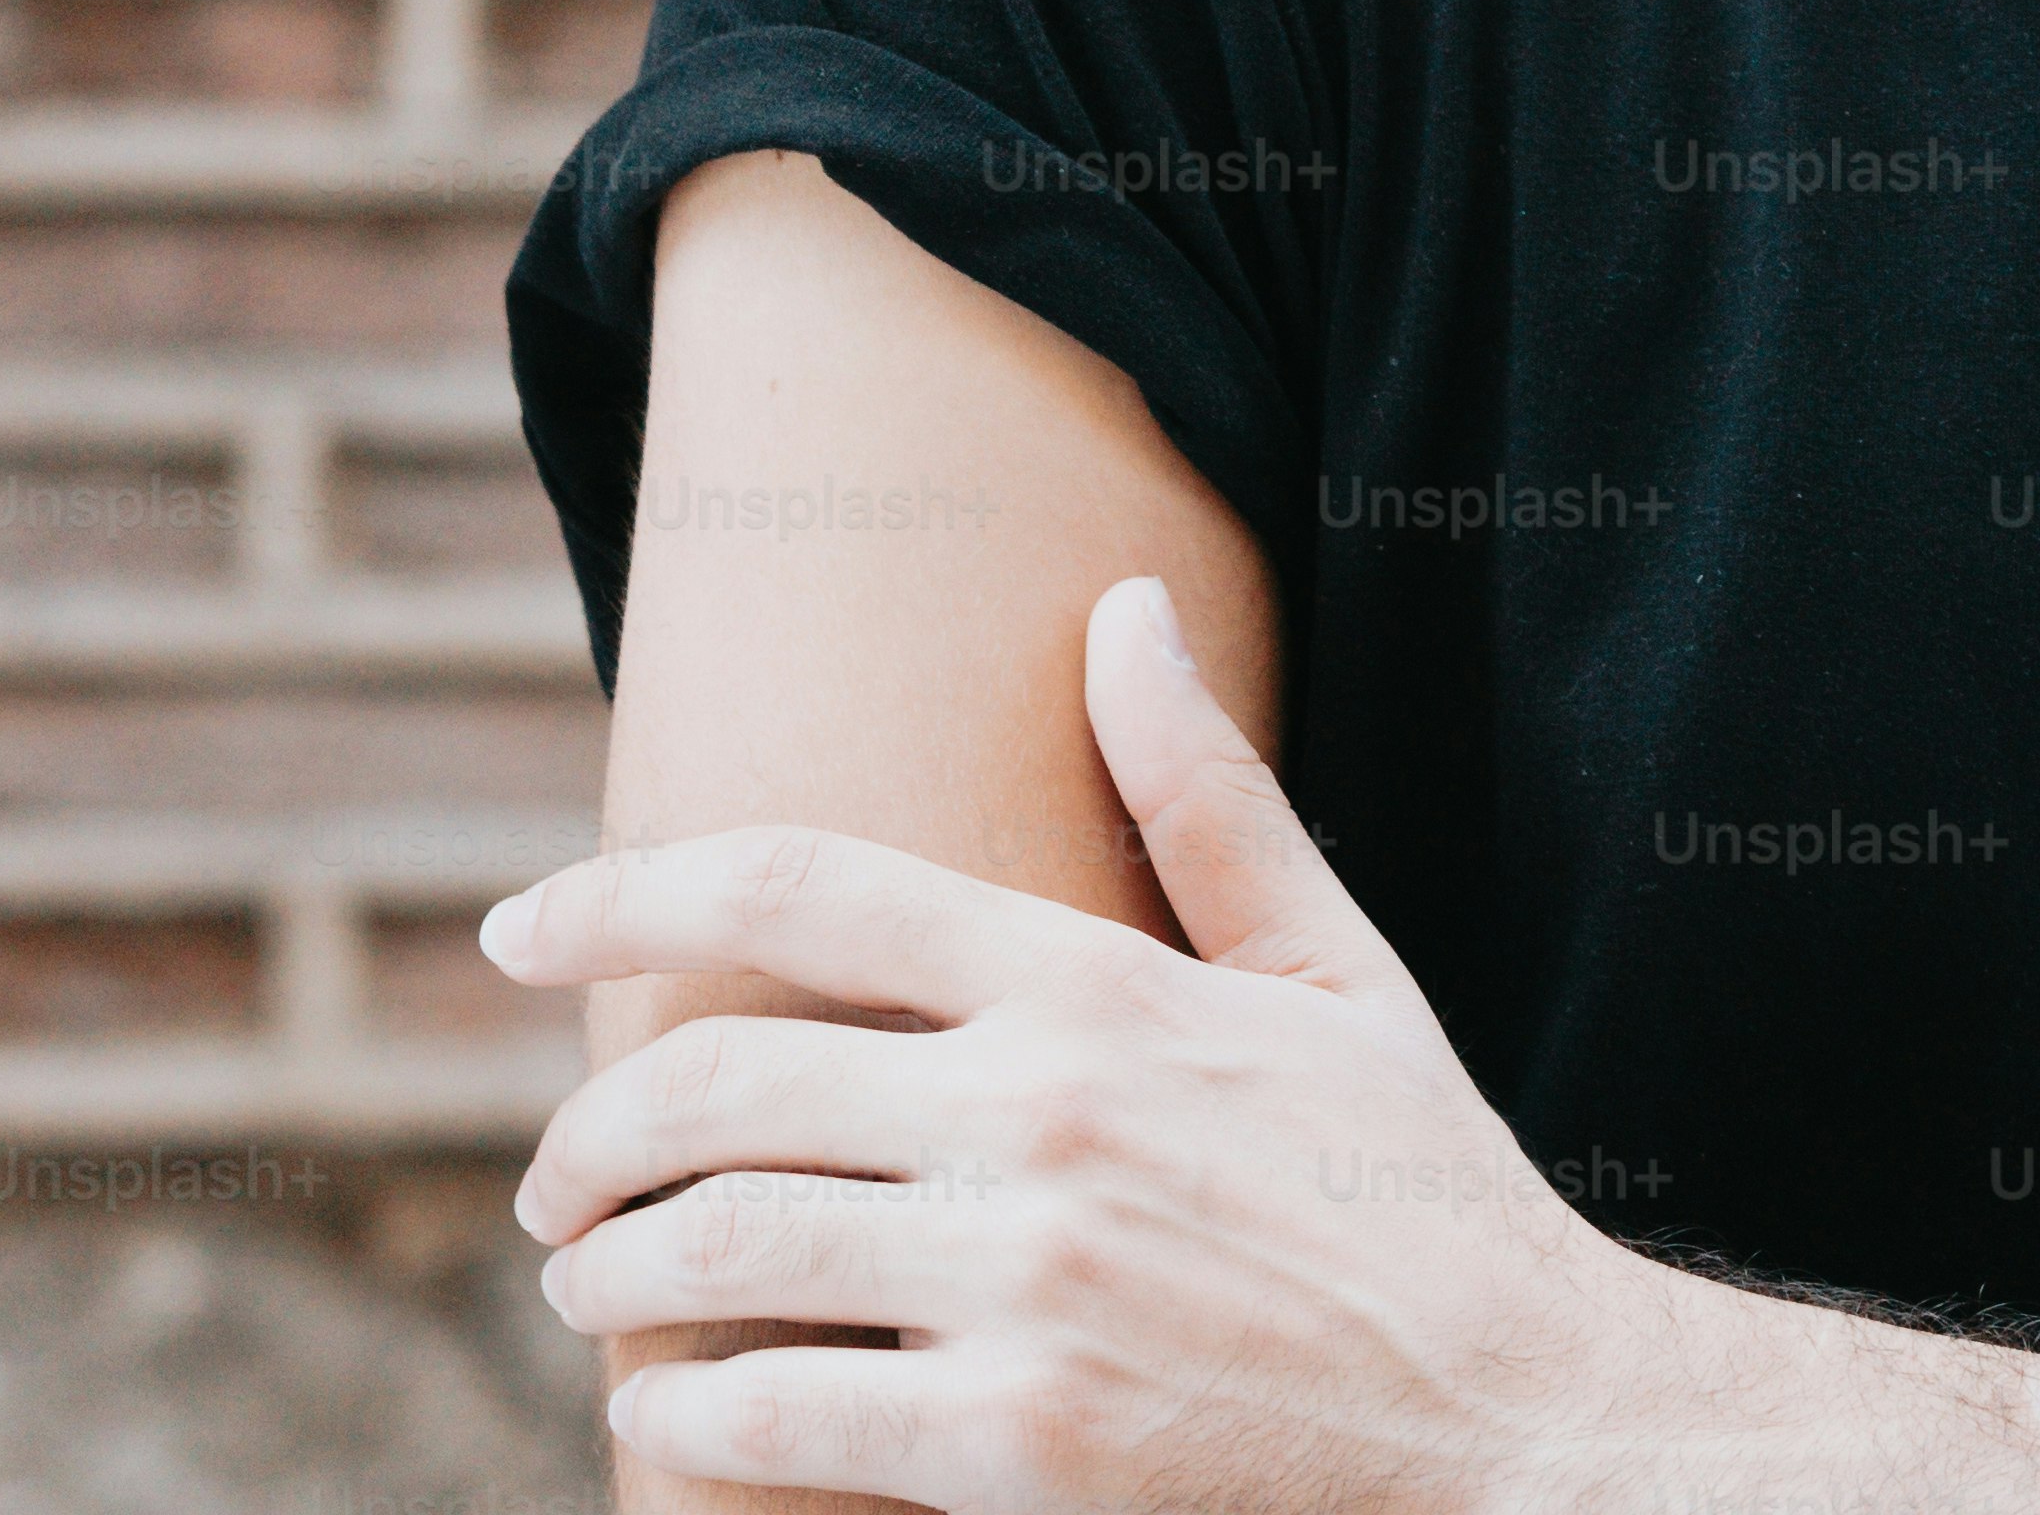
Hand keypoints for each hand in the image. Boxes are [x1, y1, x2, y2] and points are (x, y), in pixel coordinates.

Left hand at [489, 573, 1675, 1510]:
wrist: (1526, 1419)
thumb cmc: (1424, 1192)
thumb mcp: (1331, 974)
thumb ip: (1207, 797)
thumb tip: (1126, 608)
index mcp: (1102, 986)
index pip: (802, 888)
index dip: (624, 891)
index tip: (513, 931)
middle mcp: (1044, 1113)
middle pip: (719, 1081)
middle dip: (592, 1136)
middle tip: (553, 1185)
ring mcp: (1027, 1282)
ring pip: (719, 1249)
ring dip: (613, 1275)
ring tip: (594, 1292)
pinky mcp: (1021, 1442)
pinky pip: (771, 1413)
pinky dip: (680, 1416)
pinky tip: (667, 1413)